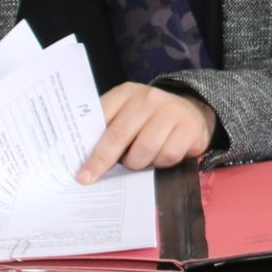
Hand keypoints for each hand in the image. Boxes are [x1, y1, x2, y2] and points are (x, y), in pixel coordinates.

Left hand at [77, 82, 217, 182]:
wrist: (192, 112)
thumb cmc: (150, 118)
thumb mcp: (127, 114)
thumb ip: (107, 128)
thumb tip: (84, 157)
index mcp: (127, 93)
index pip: (101, 118)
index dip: (89, 146)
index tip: (80, 169)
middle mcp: (148, 98)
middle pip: (119, 135)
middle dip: (103, 161)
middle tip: (91, 178)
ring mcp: (171, 111)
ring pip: (144, 150)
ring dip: (137, 163)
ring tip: (138, 161)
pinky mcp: (189, 127)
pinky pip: (167, 156)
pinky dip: (160, 163)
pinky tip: (160, 156)